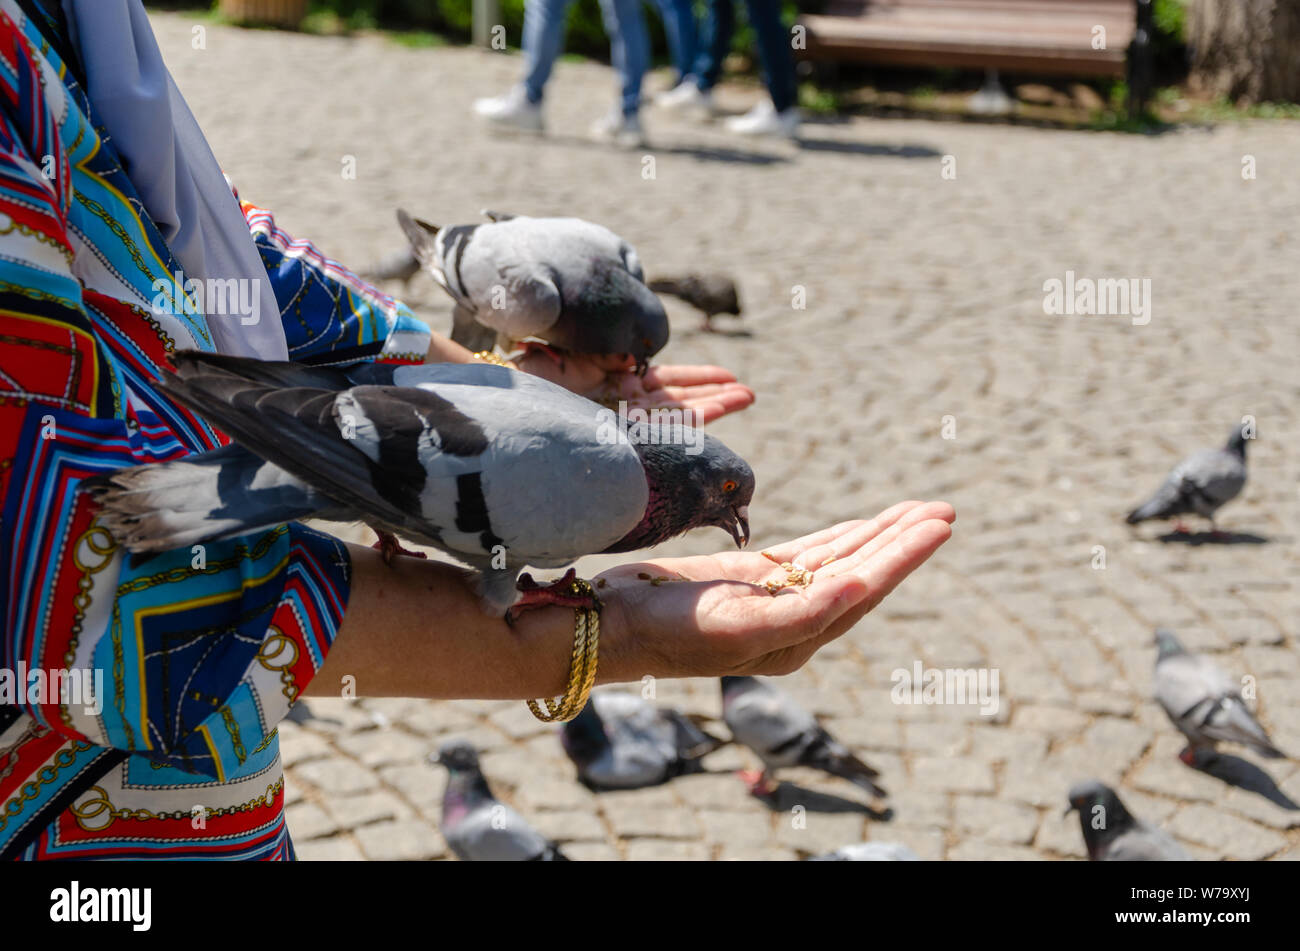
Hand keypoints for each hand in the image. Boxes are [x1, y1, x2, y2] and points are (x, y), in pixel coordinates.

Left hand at [513, 350, 754, 424]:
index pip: (663, 382)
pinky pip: (667, 430)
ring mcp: (630, 421)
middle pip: (680, 401)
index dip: (695, 379)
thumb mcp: (557, 356)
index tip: (725, 376)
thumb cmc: (527, 381)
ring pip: (682, 415)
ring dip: (716, 405)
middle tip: (748, 393)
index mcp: (615, 382)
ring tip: (747, 396)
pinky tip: (719, 411)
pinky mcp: (629, 435)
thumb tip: (616, 348)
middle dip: (715, 395)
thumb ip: (586, 348)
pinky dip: (695, 423)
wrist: (512, 411)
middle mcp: (626, 405)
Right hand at [595, 501, 954, 681]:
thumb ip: (804, 612)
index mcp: (800, 636)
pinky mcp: (749, 577)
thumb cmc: (670, 634)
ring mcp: (773, 596)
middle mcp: (795, 620)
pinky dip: (841, 536)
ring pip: (840, 559)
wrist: (611, 627)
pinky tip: (864, 524)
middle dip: (903, 539)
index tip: (940, 525)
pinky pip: (809, 553)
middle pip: (862, 571)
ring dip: (879, 534)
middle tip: (943, 508)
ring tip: (918, 511)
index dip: (904, 555)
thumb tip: (863, 590)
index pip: (865, 587)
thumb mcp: (739, 628)